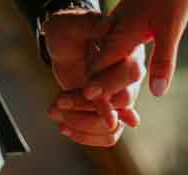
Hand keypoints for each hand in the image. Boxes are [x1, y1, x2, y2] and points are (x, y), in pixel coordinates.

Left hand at [43, 13, 144, 145]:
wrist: (61, 48)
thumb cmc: (67, 31)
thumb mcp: (74, 23)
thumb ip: (91, 25)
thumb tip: (108, 27)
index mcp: (130, 52)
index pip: (131, 74)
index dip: (109, 84)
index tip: (86, 90)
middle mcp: (130, 80)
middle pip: (123, 103)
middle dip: (90, 105)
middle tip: (62, 101)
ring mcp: (121, 101)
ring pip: (113, 126)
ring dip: (82, 123)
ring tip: (56, 111)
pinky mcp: (109, 115)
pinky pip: (106, 137)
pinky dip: (83, 135)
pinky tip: (63, 126)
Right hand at [81, 0, 187, 100]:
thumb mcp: (171, 27)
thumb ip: (163, 60)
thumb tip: (157, 93)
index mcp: (124, 33)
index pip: (102, 66)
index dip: (95, 87)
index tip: (86, 104)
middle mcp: (117, 31)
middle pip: (97, 65)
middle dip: (90, 88)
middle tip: (76, 110)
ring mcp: (119, 27)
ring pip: (102, 58)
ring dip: (97, 81)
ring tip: (92, 105)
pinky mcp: (125, 25)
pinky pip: (112, 51)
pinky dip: (108, 69)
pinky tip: (114, 83)